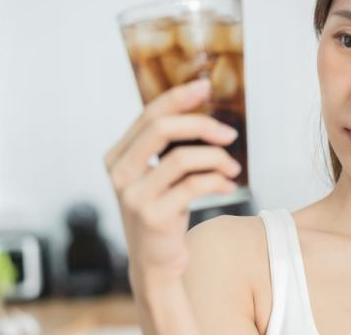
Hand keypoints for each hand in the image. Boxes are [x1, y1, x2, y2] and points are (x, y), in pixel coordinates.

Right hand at [103, 79, 241, 279]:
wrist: (156, 264)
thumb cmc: (164, 212)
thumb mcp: (159, 176)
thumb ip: (168, 147)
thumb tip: (202, 111)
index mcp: (117, 156)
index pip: (149, 115)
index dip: (178, 97)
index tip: (205, 86)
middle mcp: (119, 174)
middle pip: (162, 128)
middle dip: (202, 124)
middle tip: (231, 133)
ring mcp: (133, 196)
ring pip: (183, 158)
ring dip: (217, 158)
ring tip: (233, 167)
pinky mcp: (152, 216)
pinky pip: (194, 185)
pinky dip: (218, 181)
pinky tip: (228, 186)